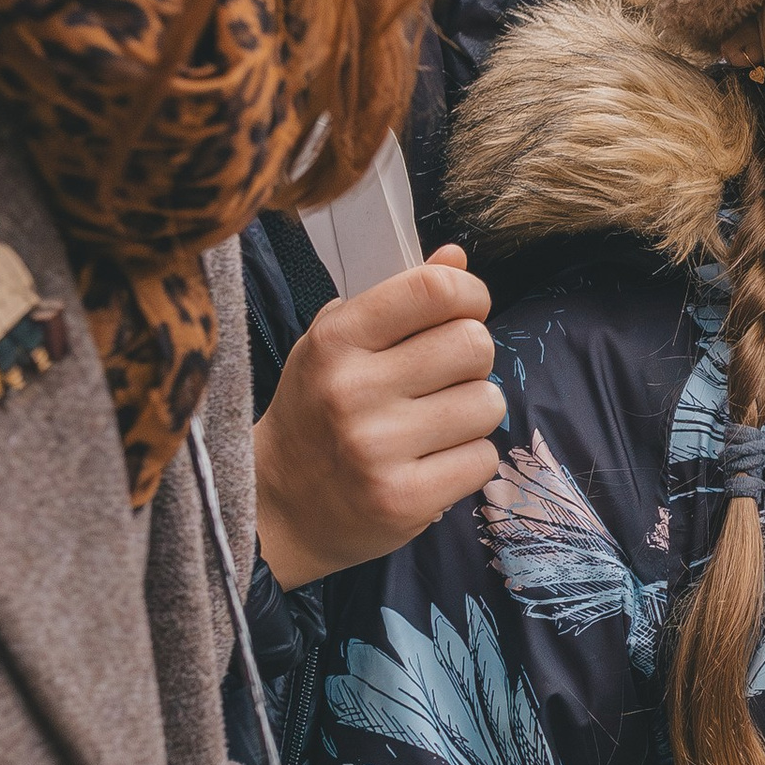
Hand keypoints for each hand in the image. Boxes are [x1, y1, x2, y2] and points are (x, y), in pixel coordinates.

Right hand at [253, 246, 504, 589]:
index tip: (463, 313)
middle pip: (473, 344)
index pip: (434, 290)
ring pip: (487, 403)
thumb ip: (399, 298)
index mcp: (337, 340)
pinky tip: (433, 462)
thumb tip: (456, 259)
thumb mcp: (338, 344)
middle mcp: (353, 390)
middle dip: (474, 359)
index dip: (469, 295)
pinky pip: (483, 459)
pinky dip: (469, 459)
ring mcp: (377, 449)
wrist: (277, 505)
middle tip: (446, 378)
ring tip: (437, 423)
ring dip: (474, 412)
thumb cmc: (316, 411)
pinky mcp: (403, 500)